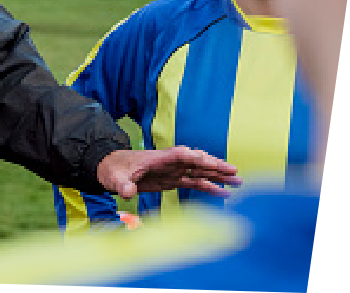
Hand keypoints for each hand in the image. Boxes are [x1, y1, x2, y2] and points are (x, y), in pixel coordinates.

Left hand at [96, 146, 240, 199]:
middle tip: (234, 171)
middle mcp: (170, 162)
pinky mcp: (173, 180)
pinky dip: (210, 187)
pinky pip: (195, 182)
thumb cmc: (113, 170)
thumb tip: (126, 193)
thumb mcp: (115, 178)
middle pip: (196, 161)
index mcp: (157, 158)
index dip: (193, 157)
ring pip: (200, 172)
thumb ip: (122, 184)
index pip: (179, 155)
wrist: (111, 169)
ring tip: (238, 182)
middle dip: (214, 165)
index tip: (208, 160)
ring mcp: (173, 171)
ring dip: (218, 176)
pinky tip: (225, 193)